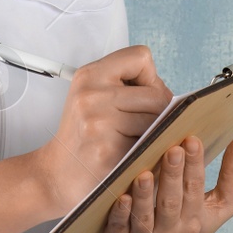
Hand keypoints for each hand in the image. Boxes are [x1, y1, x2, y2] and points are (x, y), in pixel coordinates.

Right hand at [34, 44, 172, 214]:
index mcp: (90, 75)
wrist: (55, 175)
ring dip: (154, 135)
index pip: (141, 57)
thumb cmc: (83, 136)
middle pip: (157, 94)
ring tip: (131, 142)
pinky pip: (149, 146)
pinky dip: (147, 153)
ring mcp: (98, 122)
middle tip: (140, 128)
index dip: (149, 77)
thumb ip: (129, 86)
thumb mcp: (94, 97)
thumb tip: (177, 98)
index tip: (139, 95)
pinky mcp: (107, 151)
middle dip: (159, 112)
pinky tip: (129, 157)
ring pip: (157, 121)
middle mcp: (92, 94)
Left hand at [102, 132, 232, 232]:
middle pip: (172, 201)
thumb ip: (232, 174)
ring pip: (145, 215)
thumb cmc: (191, 229)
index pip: (196, 189)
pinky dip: (121, 214)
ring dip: (145, 195)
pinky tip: (123, 198)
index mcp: (195, 218)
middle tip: (172, 150)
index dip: (195, 165)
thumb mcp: (219, 208)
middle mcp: (171, 231)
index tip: (192, 140)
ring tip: (145, 174)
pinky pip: (120, 228)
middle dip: (173, 175)